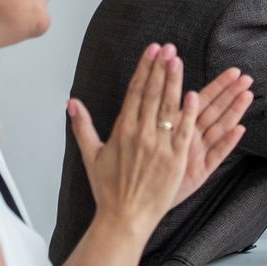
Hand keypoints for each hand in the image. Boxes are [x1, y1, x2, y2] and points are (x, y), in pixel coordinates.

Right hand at [68, 45, 253, 235]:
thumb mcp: (91, 155)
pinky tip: (194, 95)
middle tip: (168, 47)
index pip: (135, 92)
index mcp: (122, 131)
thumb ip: (82, 126)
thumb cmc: (108, 189)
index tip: (152, 50)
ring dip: (174, 83)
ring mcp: (159, 147)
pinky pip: (184, 132)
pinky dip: (189, 113)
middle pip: (152, 94)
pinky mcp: (175, 160)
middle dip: (160, 68)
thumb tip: (72, 103)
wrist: (124, 218)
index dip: (144, 69)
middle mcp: (140, 135)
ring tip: (179, 61)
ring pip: (169, 108)